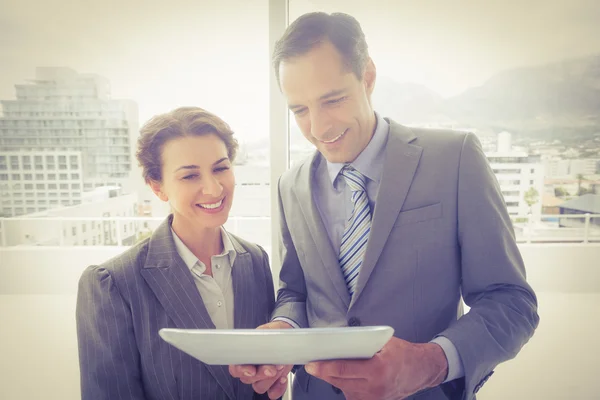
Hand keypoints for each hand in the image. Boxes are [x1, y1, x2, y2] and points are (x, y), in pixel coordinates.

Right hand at [229, 321, 294, 398]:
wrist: (287, 337)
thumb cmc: (273, 334)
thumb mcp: (266, 331)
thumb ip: (261, 337)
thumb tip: (259, 341)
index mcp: (244, 356)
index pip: (235, 368)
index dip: (241, 371)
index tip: (251, 370)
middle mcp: (251, 369)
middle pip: (248, 379)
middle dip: (261, 374)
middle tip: (273, 366)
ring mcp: (261, 377)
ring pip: (260, 387)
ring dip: (271, 379)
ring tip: (281, 366)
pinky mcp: (273, 382)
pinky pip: (272, 392)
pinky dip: (278, 388)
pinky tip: (283, 378)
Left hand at [304, 337, 447, 399]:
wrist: (421, 370)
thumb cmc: (403, 354)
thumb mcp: (383, 342)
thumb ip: (362, 343)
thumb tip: (337, 341)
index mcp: (378, 369)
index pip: (343, 369)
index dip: (324, 367)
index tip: (311, 365)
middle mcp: (376, 387)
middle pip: (339, 381)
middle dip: (324, 373)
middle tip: (312, 365)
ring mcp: (375, 398)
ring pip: (343, 389)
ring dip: (334, 379)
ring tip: (328, 368)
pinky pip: (352, 395)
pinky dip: (345, 386)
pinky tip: (345, 377)